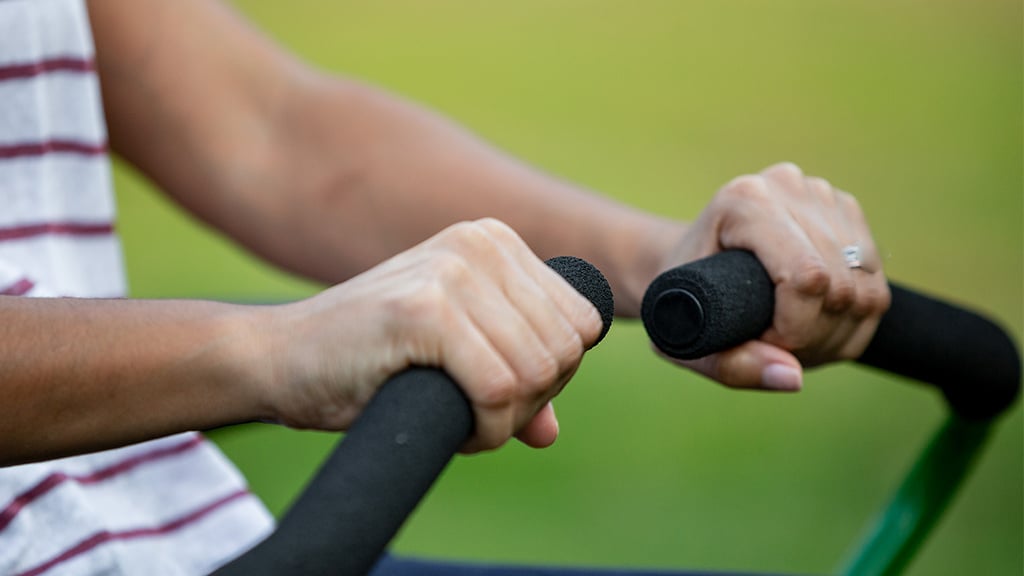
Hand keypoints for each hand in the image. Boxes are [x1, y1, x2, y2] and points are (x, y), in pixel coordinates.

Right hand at [254, 218, 602, 451]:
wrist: (279, 361)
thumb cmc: (365, 363)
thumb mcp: (453, 360)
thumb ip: (509, 381)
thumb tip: (550, 432)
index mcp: (495, 241)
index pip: (582, 323)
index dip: (552, 377)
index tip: (502, 396)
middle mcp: (480, 244)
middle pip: (566, 350)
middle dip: (531, 404)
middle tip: (480, 417)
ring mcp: (452, 272)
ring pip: (537, 372)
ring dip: (507, 422)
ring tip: (461, 421)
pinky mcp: (424, 310)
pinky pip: (498, 390)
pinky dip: (486, 430)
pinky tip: (455, 430)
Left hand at [659, 163, 890, 390]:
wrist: (688, 262)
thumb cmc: (679, 300)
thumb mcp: (687, 338)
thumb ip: (734, 365)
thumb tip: (794, 379)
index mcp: (744, 201)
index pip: (806, 277)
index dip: (796, 329)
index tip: (763, 342)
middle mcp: (789, 186)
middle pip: (840, 288)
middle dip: (814, 338)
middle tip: (772, 347)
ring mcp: (823, 196)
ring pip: (866, 292)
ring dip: (836, 335)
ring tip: (790, 339)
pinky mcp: (847, 213)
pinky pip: (876, 287)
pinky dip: (852, 323)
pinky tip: (815, 325)